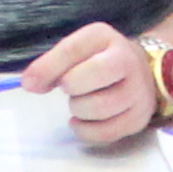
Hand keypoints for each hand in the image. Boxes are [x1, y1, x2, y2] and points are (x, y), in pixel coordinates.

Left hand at [33, 22, 164, 151]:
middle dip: (70, 89)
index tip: (30, 83)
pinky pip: (104, 133)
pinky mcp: (138, 118)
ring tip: (83, 101)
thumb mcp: (77, 50)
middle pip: (83, 82)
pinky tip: (84, 120)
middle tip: (72, 88)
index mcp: (105, 38)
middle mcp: (127, 61)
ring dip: (79, 110)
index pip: (72, 51)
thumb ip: (50, 64)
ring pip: (96, 109)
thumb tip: (30, 84)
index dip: (48, 69)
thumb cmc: (99, 59)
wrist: (142, 71)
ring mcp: (137, 91)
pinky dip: (86, 130)